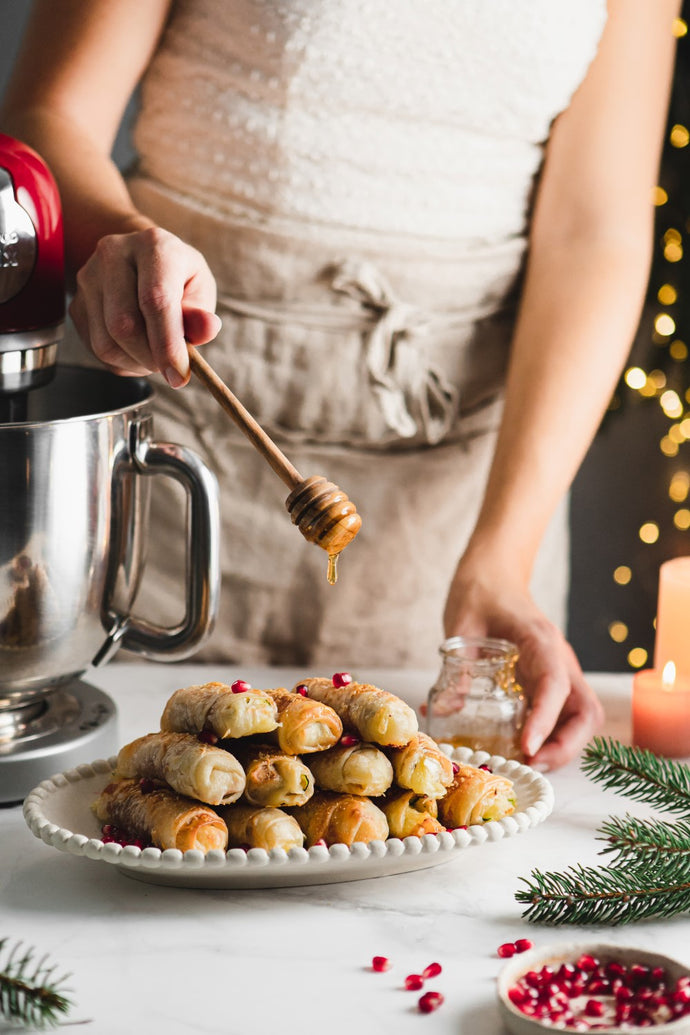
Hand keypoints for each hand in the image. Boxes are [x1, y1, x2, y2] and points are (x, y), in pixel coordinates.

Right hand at [69, 227, 220, 385]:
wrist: (140, 260)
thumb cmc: (177, 278)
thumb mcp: (199, 289)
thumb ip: (201, 313)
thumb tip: (208, 329)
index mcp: (153, 245)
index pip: (155, 300)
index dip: (167, 344)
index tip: (179, 375)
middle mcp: (114, 254)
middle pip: (124, 325)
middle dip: (151, 358)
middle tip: (170, 368)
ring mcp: (89, 278)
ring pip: (106, 343)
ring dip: (136, 364)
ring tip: (155, 355)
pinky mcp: (76, 303)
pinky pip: (96, 349)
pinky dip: (122, 362)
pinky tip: (137, 349)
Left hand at [443, 558, 603, 769]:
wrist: (494, 576)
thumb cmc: (481, 594)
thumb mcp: (461, 624)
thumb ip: (456, 666)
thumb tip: (444, 710)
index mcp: (540, 640)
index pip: (555, 684)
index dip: (545, 719)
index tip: (527, 746)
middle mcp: (559, 659)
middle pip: (585, 711)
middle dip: (566, 745)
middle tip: (530, 763)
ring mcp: (558, 672)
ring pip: (580, 718)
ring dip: (562, 748)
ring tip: (527, 764)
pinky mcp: (548, 683)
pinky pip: (563, 717)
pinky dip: (551, 739)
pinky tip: (523, 751)